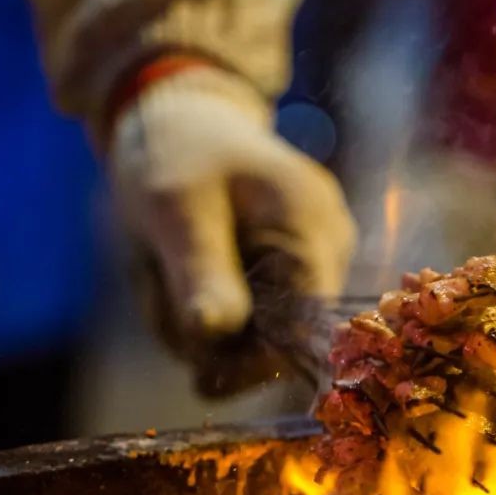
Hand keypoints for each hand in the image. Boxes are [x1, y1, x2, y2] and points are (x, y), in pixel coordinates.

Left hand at [109, 61, 354, 385]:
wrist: (177, 117)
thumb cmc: (173, 153)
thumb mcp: (173, 210)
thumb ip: (200, 272)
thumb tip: (218, 338)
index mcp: (312, 223)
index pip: (308, 327)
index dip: (257, 362)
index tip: (200, 377)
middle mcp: (332, 242)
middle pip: (286, 338)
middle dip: (219, 340)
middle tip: (163, 303)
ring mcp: (318, 255)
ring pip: (265, 334)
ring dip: (207, 328)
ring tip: (166, 278)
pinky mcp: (296, 266)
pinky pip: (256, 317)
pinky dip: (213, 311)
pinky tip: (185, 278)